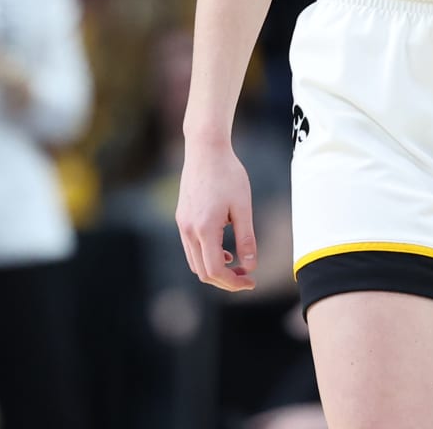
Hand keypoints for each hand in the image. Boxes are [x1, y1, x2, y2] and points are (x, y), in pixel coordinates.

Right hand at [176, 137, 257, 291]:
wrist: (206, 150)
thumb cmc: (229, 175)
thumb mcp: (243, 207)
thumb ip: (246, 238)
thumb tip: (251, 266)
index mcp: (204, 229)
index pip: (215, 270)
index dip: (233, 282)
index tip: (251, 282)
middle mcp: (188, 231)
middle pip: (203, 272)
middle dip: (226, 280)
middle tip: (247, 278)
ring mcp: (181, 225)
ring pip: (195, 262)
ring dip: (216, 269)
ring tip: (238, 265)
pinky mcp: (181, 219)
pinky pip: (191, 248)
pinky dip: (207, 256)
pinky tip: (225, 250)